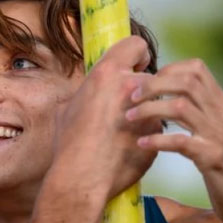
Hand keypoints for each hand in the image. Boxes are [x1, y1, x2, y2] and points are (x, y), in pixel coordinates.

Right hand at [51, 36, 161, 201]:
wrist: (81, 177)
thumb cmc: (68, 143)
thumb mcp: (65, 109)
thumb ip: (83, 95)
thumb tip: (82, 94)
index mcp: (106, 73)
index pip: (136, 45)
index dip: (138, 55)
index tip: (136, 66)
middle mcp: (130, 86)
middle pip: (149, 76)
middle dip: (143, 90)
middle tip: (129, 107)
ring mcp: (147, 109)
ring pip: (155, 103)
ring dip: (147, 113)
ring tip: (125, 133)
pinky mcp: (157, 133)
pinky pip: (156, 128)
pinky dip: (147, 136)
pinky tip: (129, 149)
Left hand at [125, 58, 222, 222]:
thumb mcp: (215, 131)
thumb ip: (198, 111)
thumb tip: (169, 95)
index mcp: (221, 103)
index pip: (196, 68)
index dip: (167, 69)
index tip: (145, 82)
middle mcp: (221, 113)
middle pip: (185, 81)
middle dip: (152, 85)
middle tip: (130, 96)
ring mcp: (218, 135)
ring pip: (180, 106)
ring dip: (149, 109)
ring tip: (129, 117)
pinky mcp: (213, 158)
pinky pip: (181, 142)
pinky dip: (158, 140)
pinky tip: (142, 142)